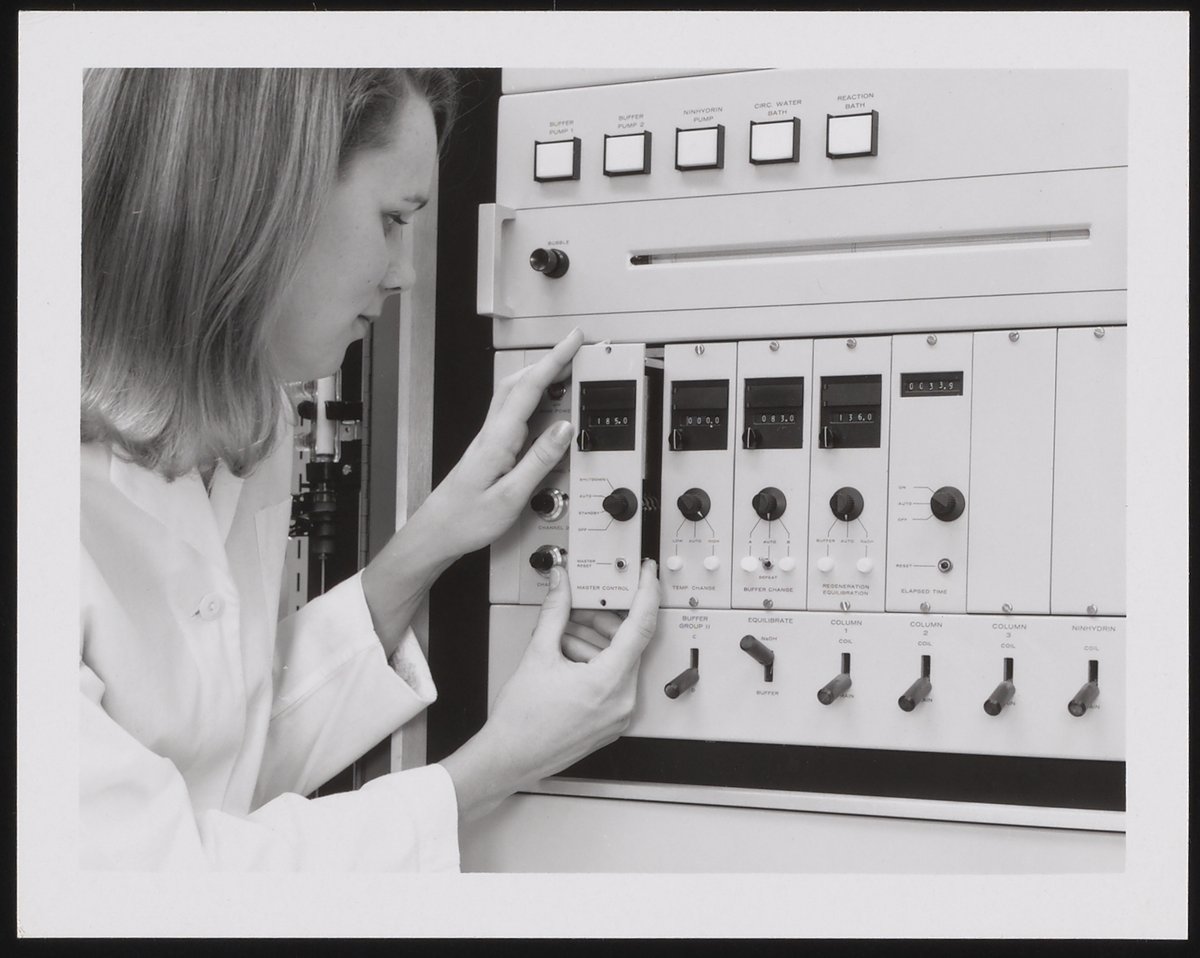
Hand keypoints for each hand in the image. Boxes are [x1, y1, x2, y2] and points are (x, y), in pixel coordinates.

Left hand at [417, 327, 583, 561]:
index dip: (554, 360)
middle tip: (574, 349)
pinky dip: (531, 397)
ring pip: (513, 394)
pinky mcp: (488, 449)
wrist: (436, 533)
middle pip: (519, 382)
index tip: (573, 341)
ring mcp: (488, 439)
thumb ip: (539, 460)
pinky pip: (512, 412)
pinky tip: (541, 405)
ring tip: (563, 370)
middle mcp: (491, 433)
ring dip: (539, 376)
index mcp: (498, 439)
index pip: (530, 388)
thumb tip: (564, 429)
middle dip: (548, 360)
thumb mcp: (511, 496)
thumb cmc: (466, 520)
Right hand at [439, 561, 659, 821]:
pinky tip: (568, 660)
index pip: (641, 626)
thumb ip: (555, 611)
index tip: (646, 573)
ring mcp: (619, 715)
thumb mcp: (538, 654)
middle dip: (601, 621)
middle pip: (627, 643)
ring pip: (620, 661)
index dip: (646, 593)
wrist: (509, 758)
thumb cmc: (520, 720)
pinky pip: (614, 682)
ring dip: (594, 643)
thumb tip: (563, 583)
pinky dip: (596, 664)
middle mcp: (622, 701)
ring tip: (561, 641)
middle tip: (577, 610)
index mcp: (609, 682)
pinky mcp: (612, 723)